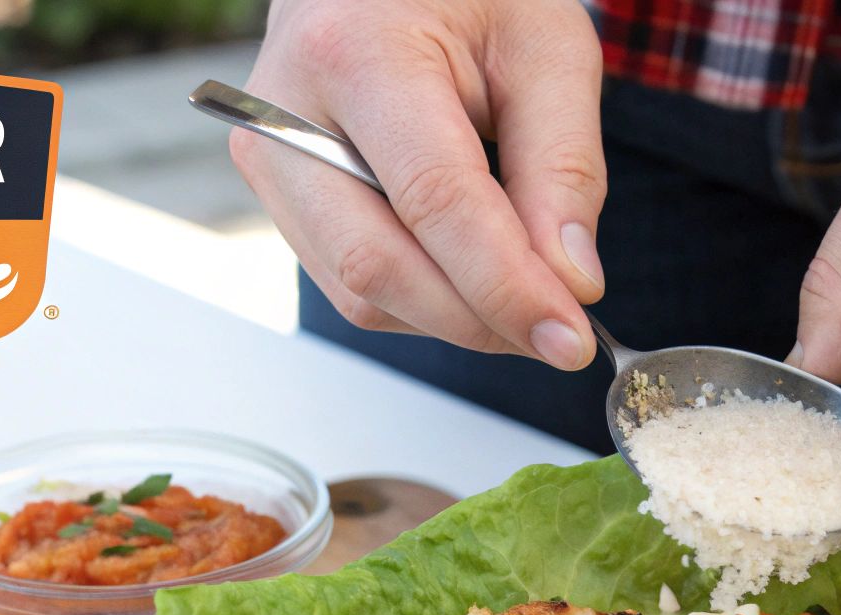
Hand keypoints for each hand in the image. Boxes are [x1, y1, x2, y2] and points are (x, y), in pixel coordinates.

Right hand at [233, 0, 605, 368]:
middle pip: (378, 267)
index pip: (433, 201)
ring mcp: (269, 161)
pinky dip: (425, 301)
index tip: (570, 338)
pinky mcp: (278, 198)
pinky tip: (475, 274)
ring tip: (526, 295)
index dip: (505, 285)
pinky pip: (351, 284)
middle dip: (479, 320)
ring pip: (360, 293)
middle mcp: (285, 115)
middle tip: (560, 335)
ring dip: (455, 318)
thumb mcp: (547, 49)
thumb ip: (564, 167)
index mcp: (355, 52)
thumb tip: (570, 285)